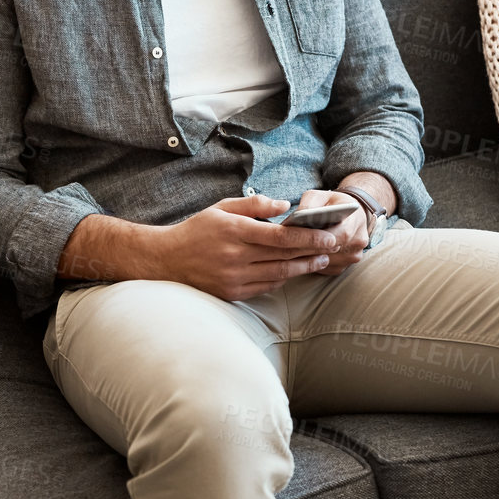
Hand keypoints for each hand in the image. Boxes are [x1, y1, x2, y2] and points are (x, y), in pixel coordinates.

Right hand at [147, 194, 344, 301]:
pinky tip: (293, 271)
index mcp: (234, 231)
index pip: (280, 237)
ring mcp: (234, 278)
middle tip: (331, 247)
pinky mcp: (232, 293)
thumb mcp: (221, 208)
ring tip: (320, 260)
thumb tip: (284, 205)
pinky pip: (265, 287)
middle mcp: (235, 256)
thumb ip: (254, 205)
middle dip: (312, 252)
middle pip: (284, 257)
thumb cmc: (196, 230)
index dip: (308, 238)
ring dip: (303, 268)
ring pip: (279, 274)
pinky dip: (283, 279)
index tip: (327, 236)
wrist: (166, 260)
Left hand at [293, 188, 370, 275]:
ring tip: (292, 248)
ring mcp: (352, 257)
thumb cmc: (333, 203)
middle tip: (288, 244)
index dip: (319, 238)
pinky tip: (301, 253)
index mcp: (355, 222)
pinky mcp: (343, 267)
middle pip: (331, 251)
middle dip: (309, 248)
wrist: (350, 214)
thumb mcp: (320, 196)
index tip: (299, 236)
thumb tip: (296, 217)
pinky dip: (311, 263)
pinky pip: (324, 268)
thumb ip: (309, 204)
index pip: (340, 234)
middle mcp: (358, 242)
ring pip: (325, 262)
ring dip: (308, 257)